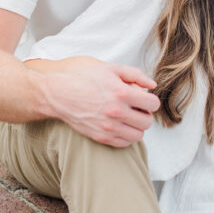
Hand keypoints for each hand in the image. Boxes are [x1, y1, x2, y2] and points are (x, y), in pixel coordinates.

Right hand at [36, 59, 159, 147]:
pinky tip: (120, 126)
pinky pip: (124, 143)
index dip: (151, 101)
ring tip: (129, 119)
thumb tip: (152, 86)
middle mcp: (117, 112)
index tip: (144, 100)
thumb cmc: (85, 79)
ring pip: (138, 136)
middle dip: (145, 115)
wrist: (60, 94)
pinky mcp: (101, 137)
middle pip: (147, 122)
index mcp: (122, 93)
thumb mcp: (111, 69)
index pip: (152, 104)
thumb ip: (135, 75)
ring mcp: (108, 127)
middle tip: (137, 110)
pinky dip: (126, 136)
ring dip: (137, 127)